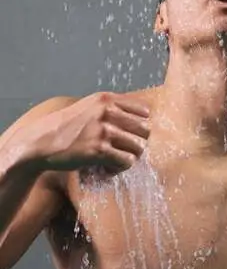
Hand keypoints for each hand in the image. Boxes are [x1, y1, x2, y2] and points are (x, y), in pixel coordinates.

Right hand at [16, 92, 150, 175]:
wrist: (39, 143)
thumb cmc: (65, 128)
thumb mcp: (89, 107)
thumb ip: (111, 109)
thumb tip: (144, 118)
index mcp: (107, 99)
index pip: (145, 110)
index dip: (140, 125)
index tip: (128, 135)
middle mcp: (107, 111)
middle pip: (146, 130)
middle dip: (137, 143)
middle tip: (122, 151)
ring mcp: (104, 130)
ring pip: (139, 147)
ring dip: (129, 157)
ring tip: (114, 161)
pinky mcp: (99, 149)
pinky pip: (127, 161)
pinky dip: (119, 168)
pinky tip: (107, 168)